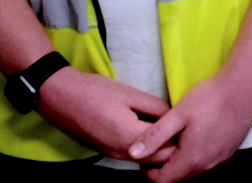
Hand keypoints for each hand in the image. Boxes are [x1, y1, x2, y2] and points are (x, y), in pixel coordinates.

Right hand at [36, 67, 177, 163]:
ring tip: (171, 128)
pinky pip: (132, 154)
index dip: (181, 140)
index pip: (166, 149)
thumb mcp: (131, 94)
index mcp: (131, 138)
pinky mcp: (106, 151)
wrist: (61, 97)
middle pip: (157, 159)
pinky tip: (151, 130)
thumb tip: (174, 116)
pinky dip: (145, 148)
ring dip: (159, 148)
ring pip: (144, 159)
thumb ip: (155, 108)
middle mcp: (122, 153)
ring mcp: (112, 154)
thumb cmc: (96, 92)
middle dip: (172, 147)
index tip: (191, 126)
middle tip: (184, 128)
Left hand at [129, 71, 251, 182]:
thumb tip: (133, 153)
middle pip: (179, 176)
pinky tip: (197, 133)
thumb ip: (154, 136)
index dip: (149, 171)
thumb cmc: (210, 98)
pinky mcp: (230, 149)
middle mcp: (208, 164)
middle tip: (160, 144)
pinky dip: (197, 154)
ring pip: (194, 168)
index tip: (146, 154)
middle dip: (166, 165)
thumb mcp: (177, 114)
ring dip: (182, 160)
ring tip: (177, 137)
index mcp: (192, 158)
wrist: (245, 86)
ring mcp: (221, 158)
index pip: (163, 180)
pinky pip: (208, 160)